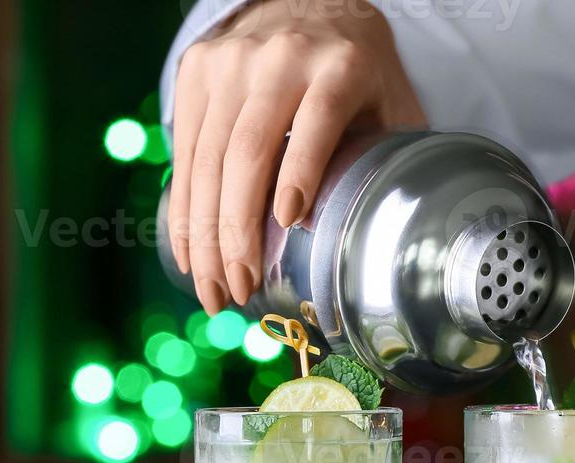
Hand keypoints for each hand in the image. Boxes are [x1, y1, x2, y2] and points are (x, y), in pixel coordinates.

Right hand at [170, 0, 424, 312]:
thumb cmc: (359, 69)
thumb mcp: (389, 103)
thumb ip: (384, 159)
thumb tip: (377, 242)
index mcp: (339, 67)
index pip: (318, 121)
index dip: (300, 172)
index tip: (288, 222)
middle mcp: (279, 61)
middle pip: (249, 152)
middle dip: (238, 231)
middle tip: (239, 290)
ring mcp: (229, 64)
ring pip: (208, 159)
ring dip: (204, 234)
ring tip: (212, 290)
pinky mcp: (195, 72)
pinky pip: (184, 151)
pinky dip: (184, 209)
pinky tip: (189, 253)